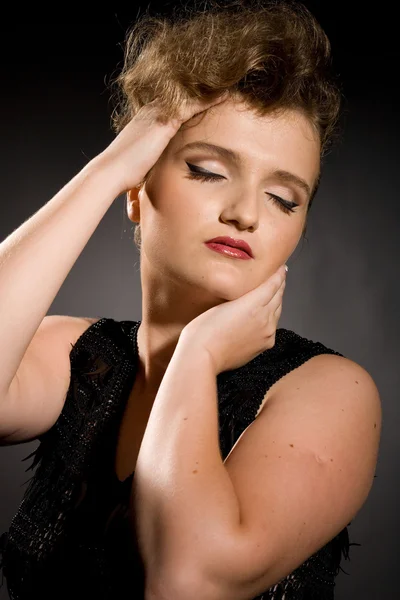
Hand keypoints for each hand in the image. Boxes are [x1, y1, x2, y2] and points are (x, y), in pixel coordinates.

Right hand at [94, 92, 228, 194]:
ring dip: (209, 91)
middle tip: (224, 85)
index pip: (173, 104)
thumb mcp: (142, 160)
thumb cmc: (124, 171)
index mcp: (146, 118)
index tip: (206, 99)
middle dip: (202, 91)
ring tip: (229, 86)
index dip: (190, 101)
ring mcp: (158, 113)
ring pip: (189, 96)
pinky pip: (193, 105)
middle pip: (182, 96)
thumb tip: (158, 169)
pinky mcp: (165, 121)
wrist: (112, 171)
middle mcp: (152, 110)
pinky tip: (225, 95)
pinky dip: (210, 99)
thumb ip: (153, 158)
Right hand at [179, 265, 287, 373]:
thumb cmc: (204, 328)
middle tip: (278, 275)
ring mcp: (268, 332)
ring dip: (276, 301)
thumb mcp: (222, 302)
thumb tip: (252, 291)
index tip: (280, 266)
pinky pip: (273, 326)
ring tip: (273, 292)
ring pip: (277, 311)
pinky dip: (272, 317)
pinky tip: (265, 314)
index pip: (274, 283)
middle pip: (279, 296)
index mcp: (254, 303)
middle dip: (278, 285)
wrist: (203, 355)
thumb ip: (242, 295)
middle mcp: (265, 317)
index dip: (278, 273)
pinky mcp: (266, 344)